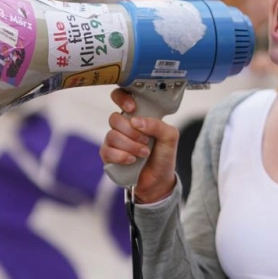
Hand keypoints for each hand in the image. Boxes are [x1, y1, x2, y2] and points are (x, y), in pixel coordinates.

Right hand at [100, 88, 178, 202]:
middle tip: (145, 140)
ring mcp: (114, 141)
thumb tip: (136, 121)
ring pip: (112, 135)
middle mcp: (123, 127)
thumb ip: (158, 124)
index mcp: (137, 117)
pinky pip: (107, 151)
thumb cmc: (163, 156)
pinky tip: (132, 161)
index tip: (132, 108)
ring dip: (130, 145)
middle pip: (114, 118)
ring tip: (143, 153)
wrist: (159, 180)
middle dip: (131, 131)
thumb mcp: (170, 137)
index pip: (120, 97)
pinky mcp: (108, 156)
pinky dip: (122, 156)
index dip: (122, 98)